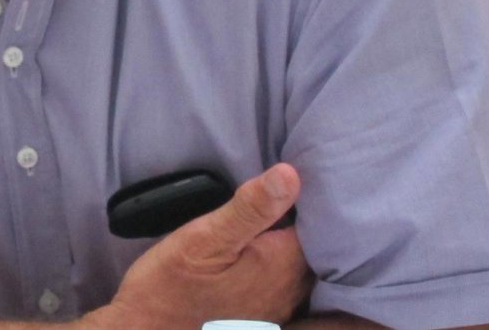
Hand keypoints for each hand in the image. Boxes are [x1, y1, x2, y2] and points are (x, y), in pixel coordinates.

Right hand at [89, 163, 311, 329]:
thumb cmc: (170, 285)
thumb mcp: (205, 237)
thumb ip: (251, 208)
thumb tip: (291, 174)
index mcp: (280, 264)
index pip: (318, 223)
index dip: (311, 197)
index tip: (300, 174)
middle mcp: (289, 290)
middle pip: (314, 246)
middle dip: (306, 219)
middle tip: (286, 189)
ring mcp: (279, 310)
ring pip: (302, 266)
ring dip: (294, 243)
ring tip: (276, 214)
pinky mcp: (264, 320)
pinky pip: (288, 284)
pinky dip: (283, 265)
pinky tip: (261, 251)